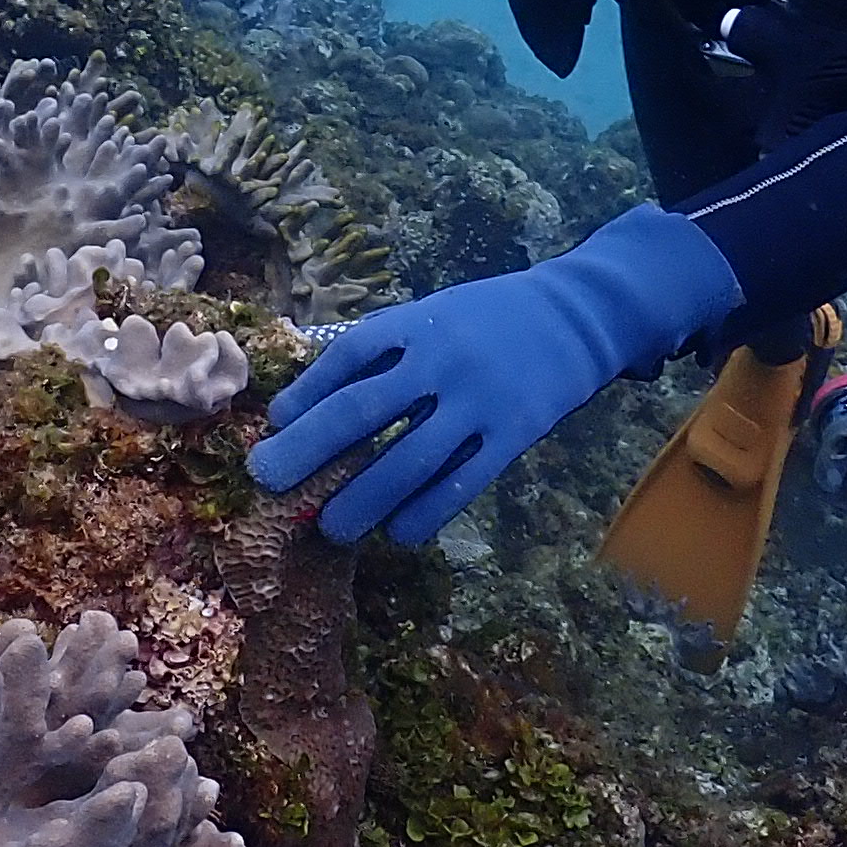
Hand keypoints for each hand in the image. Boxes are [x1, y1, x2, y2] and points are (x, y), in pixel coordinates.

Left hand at [251, 208, 741, 545]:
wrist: (579, 315)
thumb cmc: (489, 318)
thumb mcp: (433, 313)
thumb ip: (383, 349)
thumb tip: (312, 395)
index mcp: (417, 324)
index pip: (347, 358)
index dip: (307, 393)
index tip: (276, 424)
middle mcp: (442, 360)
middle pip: (363, 410)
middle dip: (310, 448)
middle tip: (266, 477)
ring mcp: (479, 400)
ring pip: (409, 459)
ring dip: (363, 498)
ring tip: (329, 528)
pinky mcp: (514, 434)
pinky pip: (462, 483)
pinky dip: (425, 512)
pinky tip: (396, 534)